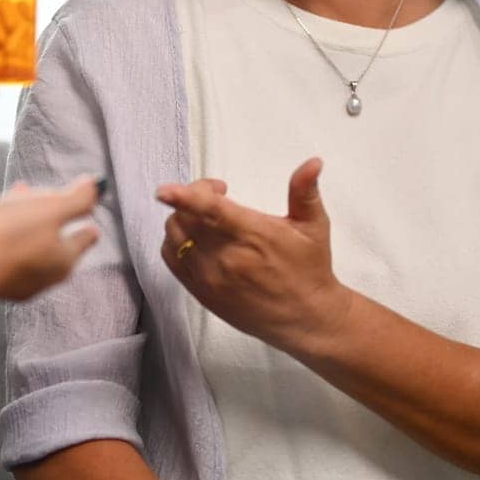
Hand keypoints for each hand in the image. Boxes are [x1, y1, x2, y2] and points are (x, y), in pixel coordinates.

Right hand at [0, 177, 101, 300]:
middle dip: (54, 217)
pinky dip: (1, 225)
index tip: (89, 212)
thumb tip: (97, 186)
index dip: (86, 220)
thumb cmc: (8, 236)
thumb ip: (77, 199)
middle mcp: (40, 275)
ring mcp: (9, 276)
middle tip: (54, 197)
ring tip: (19, 194)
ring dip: (24, 217)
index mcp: (63, 262)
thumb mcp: (50, 210)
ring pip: (25, 242)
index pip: (83, 238)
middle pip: (54, 242)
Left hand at [156, 157, 352, 352]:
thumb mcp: (313, 226)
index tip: (165, 191)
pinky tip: (195, 237)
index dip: (185, 198)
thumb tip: (314, 162)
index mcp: (253, 236)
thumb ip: (305, 191)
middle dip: (193, 196)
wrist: (305, 318)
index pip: (211, 212)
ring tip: (206, 216)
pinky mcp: (202, 293)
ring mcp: (211, 278)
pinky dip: (175, 241)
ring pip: (174, 237)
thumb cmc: (309, 268)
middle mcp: (227, 258)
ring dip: (182, 217)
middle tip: (216, 194)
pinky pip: (171, 260)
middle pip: (185, 218)